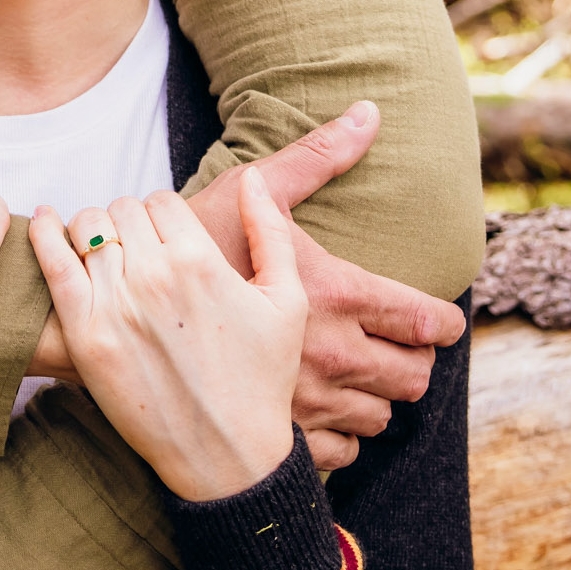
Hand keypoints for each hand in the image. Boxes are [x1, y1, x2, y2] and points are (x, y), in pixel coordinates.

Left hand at [27, 104, 386, 387]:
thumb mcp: (286, 300)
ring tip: (104, 252)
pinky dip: (43, 234)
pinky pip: (52, 264)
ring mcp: (115, 306)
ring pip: (87, 227)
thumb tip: (252, 176)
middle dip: (130, 224)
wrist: (227, 456)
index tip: (166, 240)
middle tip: (138, 251)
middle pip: (122, 211)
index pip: (162, 201)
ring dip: (94, 231)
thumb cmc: (262, 380)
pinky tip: (43, 221)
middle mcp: (154, 276)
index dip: (164, 216)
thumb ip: (270, 230)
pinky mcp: (84, 336)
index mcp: (201, 261)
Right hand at [180, 103, 464, 469]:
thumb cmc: (187, 247)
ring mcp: (309, 403)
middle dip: (414, 362)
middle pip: (414, 376)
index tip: (442, 322)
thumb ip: (315, 157)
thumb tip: (368, 113)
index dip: (445, 324)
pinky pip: (342, 456)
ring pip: (381, 419)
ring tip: (359, 380)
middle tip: (400, 348)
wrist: (124, 312)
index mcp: (338, 295)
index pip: (426, 322)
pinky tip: (325, 414)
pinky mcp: (281, 437)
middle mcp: (334, 354)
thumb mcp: (248, 192)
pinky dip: (341, 440)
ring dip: (378, 400)